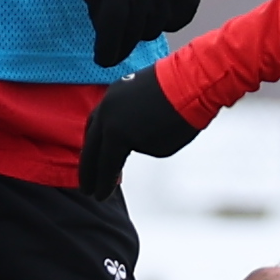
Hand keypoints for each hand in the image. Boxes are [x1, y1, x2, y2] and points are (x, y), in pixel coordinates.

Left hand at [80, 0, 201, 66]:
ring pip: (152, 32)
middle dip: (122, 42)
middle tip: (118, 39)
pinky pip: (172, 26)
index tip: (103, 59)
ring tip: (142, 9)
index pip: (112, 24)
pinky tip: (159, 4)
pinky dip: (163, 21)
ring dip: (142, 28)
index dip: (107, 47)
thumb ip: (93, 0)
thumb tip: (102, 30)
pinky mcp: (188, 1)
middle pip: (132, 35)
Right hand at [81, 68, 201, 196]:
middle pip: (92, 149)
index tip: (100, 196)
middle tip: (87, 188)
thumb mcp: (158, 148)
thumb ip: (136, 149)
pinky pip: (101, 112)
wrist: (192, 83)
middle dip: (89, 171)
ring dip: (91, 148)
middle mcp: (106, 115)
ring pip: (92, 128)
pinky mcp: (116, 89)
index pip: (106, 165)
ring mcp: (109, 99)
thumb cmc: (181, 119)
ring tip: (90, 165)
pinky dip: (99, 128)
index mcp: (115, 134)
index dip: (103, 184)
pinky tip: (100, 137)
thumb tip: (127, 147)